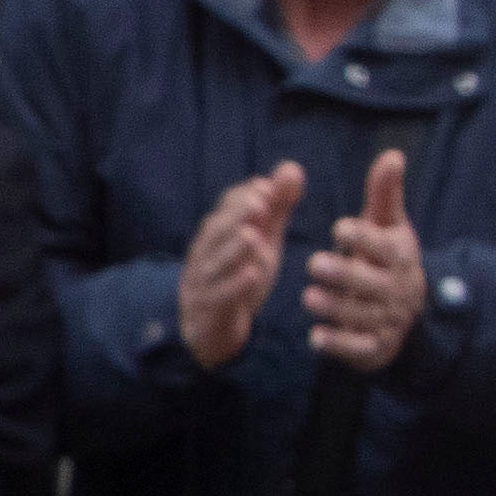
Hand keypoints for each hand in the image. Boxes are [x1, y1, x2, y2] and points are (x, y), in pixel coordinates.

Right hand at [178, 162, 305, 367]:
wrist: (211, 327)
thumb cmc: (238, 274)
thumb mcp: (262, 239)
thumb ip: (277, 206)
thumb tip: (292, 168)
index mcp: (218, 232)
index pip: (227, 207)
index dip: (245, 197)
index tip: (269, 189)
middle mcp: (206, 252)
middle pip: (217, 230)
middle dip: (237, 216)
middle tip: (261, 206)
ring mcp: (203, 281)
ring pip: (215, 263)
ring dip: (234, 249)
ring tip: (253, 238)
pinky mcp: (207, 309)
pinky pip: (219, 297)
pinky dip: (234, 286)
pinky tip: (252, 276)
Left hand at [302, 148, 425, 370]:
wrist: (407, 310)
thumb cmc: (386, 257)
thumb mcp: (387, 224)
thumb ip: (384, 193)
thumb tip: (393, 154)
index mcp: (400, 255)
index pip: (383, 245)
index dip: (363, 237)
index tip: (339, 228)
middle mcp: (397, 288)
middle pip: (370, 282)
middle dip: (344, 274)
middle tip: (313, 264)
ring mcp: (387, 319)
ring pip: (361, 315)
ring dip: (335, 307)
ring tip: (308, 297)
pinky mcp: (376, 346)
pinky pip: (358, 348)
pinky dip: (338, 344)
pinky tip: (315, 337)